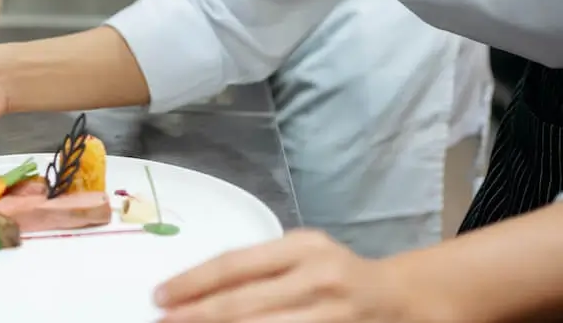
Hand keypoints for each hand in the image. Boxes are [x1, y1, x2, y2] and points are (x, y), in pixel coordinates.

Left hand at [154, 230, 439, 322]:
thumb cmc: (335, 271)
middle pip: (245, 304)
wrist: (402, 299)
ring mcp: (333, 315)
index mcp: (303, 247)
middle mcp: (319, 278)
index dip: (194, 282)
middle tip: (163, 322)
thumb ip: (259, 266)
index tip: (161, 295)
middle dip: (198, 316)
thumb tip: (195, 287)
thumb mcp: (301, 253)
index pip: (236, 264)